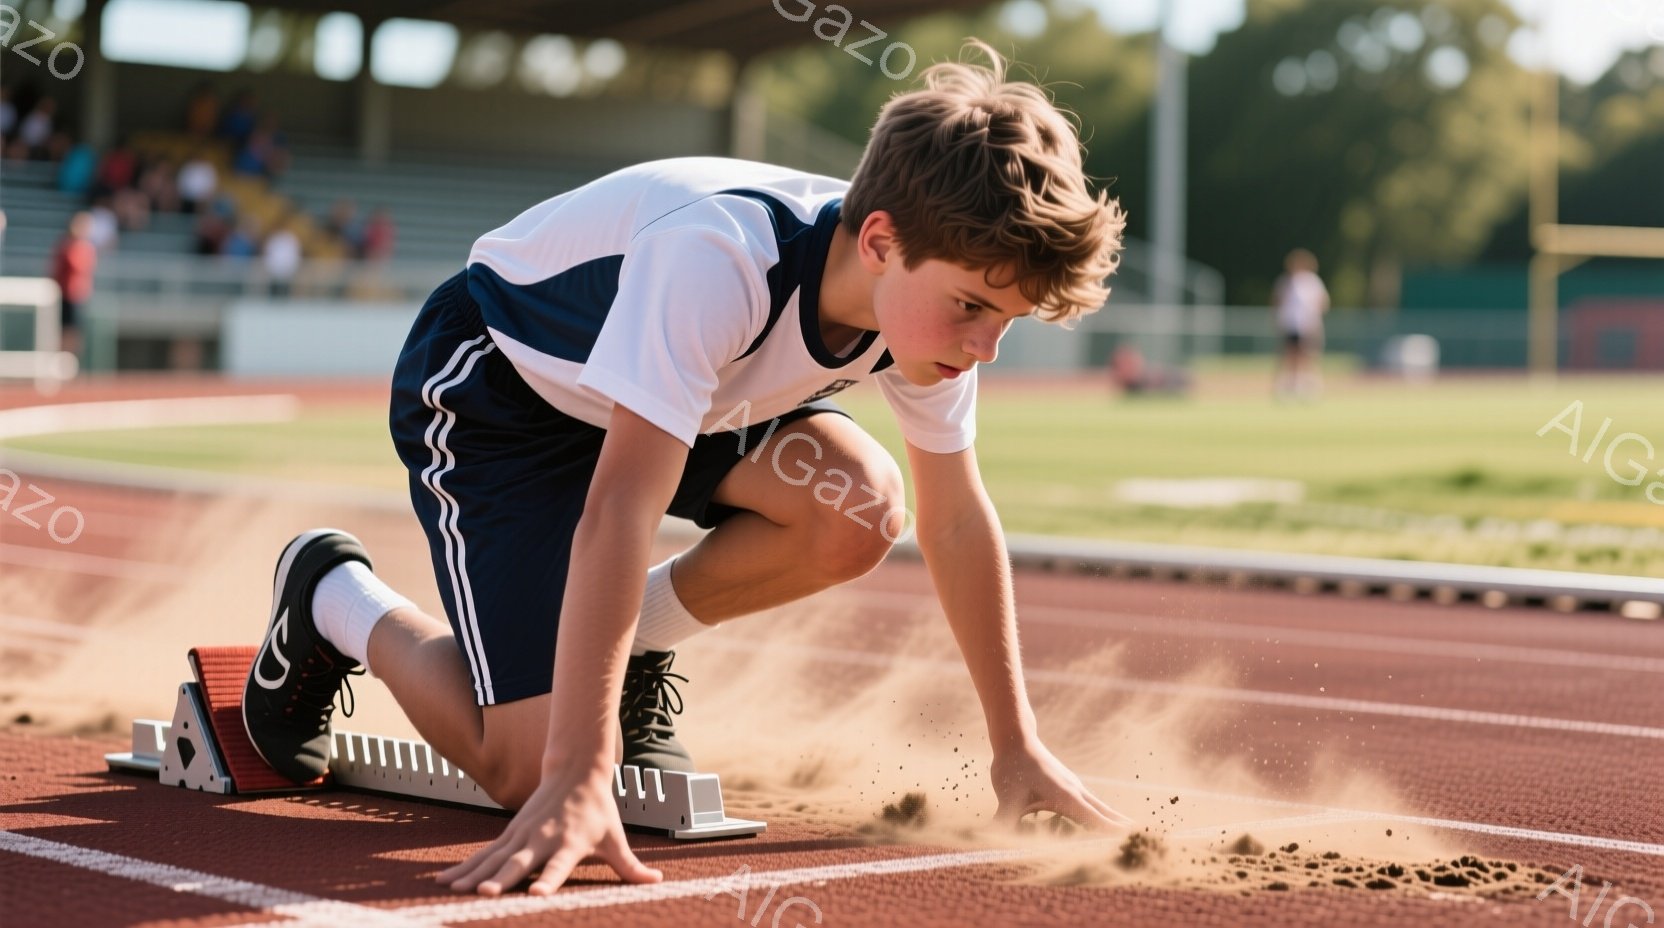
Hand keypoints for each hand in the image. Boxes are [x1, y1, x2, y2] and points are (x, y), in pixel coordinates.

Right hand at [437, 763, 661, 895]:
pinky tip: (444, 881)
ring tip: (453, 892)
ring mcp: (521, 835)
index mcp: (569, 843)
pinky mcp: (508, 835)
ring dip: (473, 875)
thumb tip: (657, 881)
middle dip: (502, 879)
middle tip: (486, 895)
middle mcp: (542, 839)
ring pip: (493, 859)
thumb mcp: (616, 837)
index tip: (538, 894)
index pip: (559, 865)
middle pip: (519, 863)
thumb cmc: (598, 809)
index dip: (549, 880)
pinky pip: (482, 854)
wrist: (575, 771)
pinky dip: (464, 868)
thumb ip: (630, 866)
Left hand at [990, 742, 1132, 831]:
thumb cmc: (1012, 766)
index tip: (1132, 840)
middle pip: (1104, 813)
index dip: (1111, 831)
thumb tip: (995, 840)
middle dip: (1121, 828)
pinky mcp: (1067, 785)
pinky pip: (1091, 803)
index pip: (1094, 818)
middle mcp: (1075, 791)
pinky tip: (1103, 819)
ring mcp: (1073, 786)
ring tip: (1132, 832)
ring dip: (1114, 820)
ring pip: (1099, 806)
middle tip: (1144, 840)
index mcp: (1065, 796)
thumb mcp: (1007, 797)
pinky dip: (1102, 813)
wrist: (1015, 738)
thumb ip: (1005, 820)